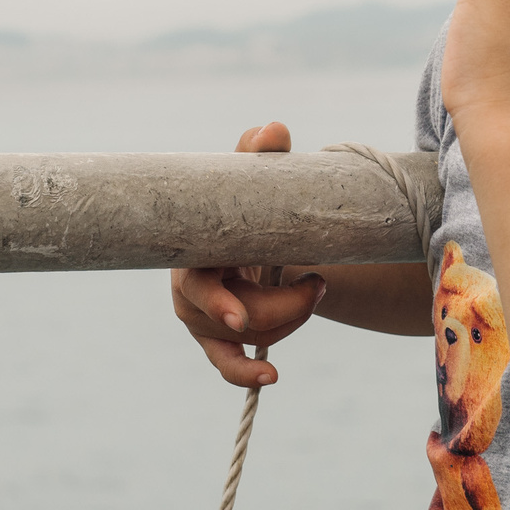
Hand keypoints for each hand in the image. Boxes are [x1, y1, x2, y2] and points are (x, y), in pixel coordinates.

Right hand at [169, 120, 328, 387]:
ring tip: (316, 286)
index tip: (238, 313)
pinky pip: (228, 365)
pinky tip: (270, 377)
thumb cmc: (246, 203)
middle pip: (235, 316)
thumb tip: (273, 132)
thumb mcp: (253, 177)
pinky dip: (246, 374)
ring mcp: (204, 320)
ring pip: (249, 336)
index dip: (216, 301)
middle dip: (284, 306)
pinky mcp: (220, 340)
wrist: (253, 233)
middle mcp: (190, 291)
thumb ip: (262, 154)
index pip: (197, 284)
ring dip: (292, 318)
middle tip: (319, 280)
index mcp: (193, 253)